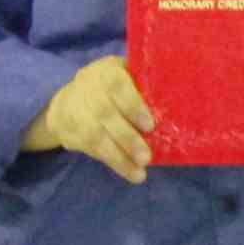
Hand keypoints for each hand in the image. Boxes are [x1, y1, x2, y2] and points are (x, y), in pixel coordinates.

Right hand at [22, 57, 155, 183]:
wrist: (67, 102)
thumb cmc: (111, 90)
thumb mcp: (126, 78)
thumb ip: (144, 88)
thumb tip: (177, 106)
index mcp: (106, 70)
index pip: (116, 85)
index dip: (133, 106)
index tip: (150, 126)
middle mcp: (87, 87)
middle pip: (105, 113)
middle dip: (127, 138)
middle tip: (146, 157)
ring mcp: (74, 109)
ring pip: (95, 136)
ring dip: (119, 157)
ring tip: (139, 173)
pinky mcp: (68, 131)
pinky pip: (90, 149)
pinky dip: (111, 162)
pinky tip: (128, 172)